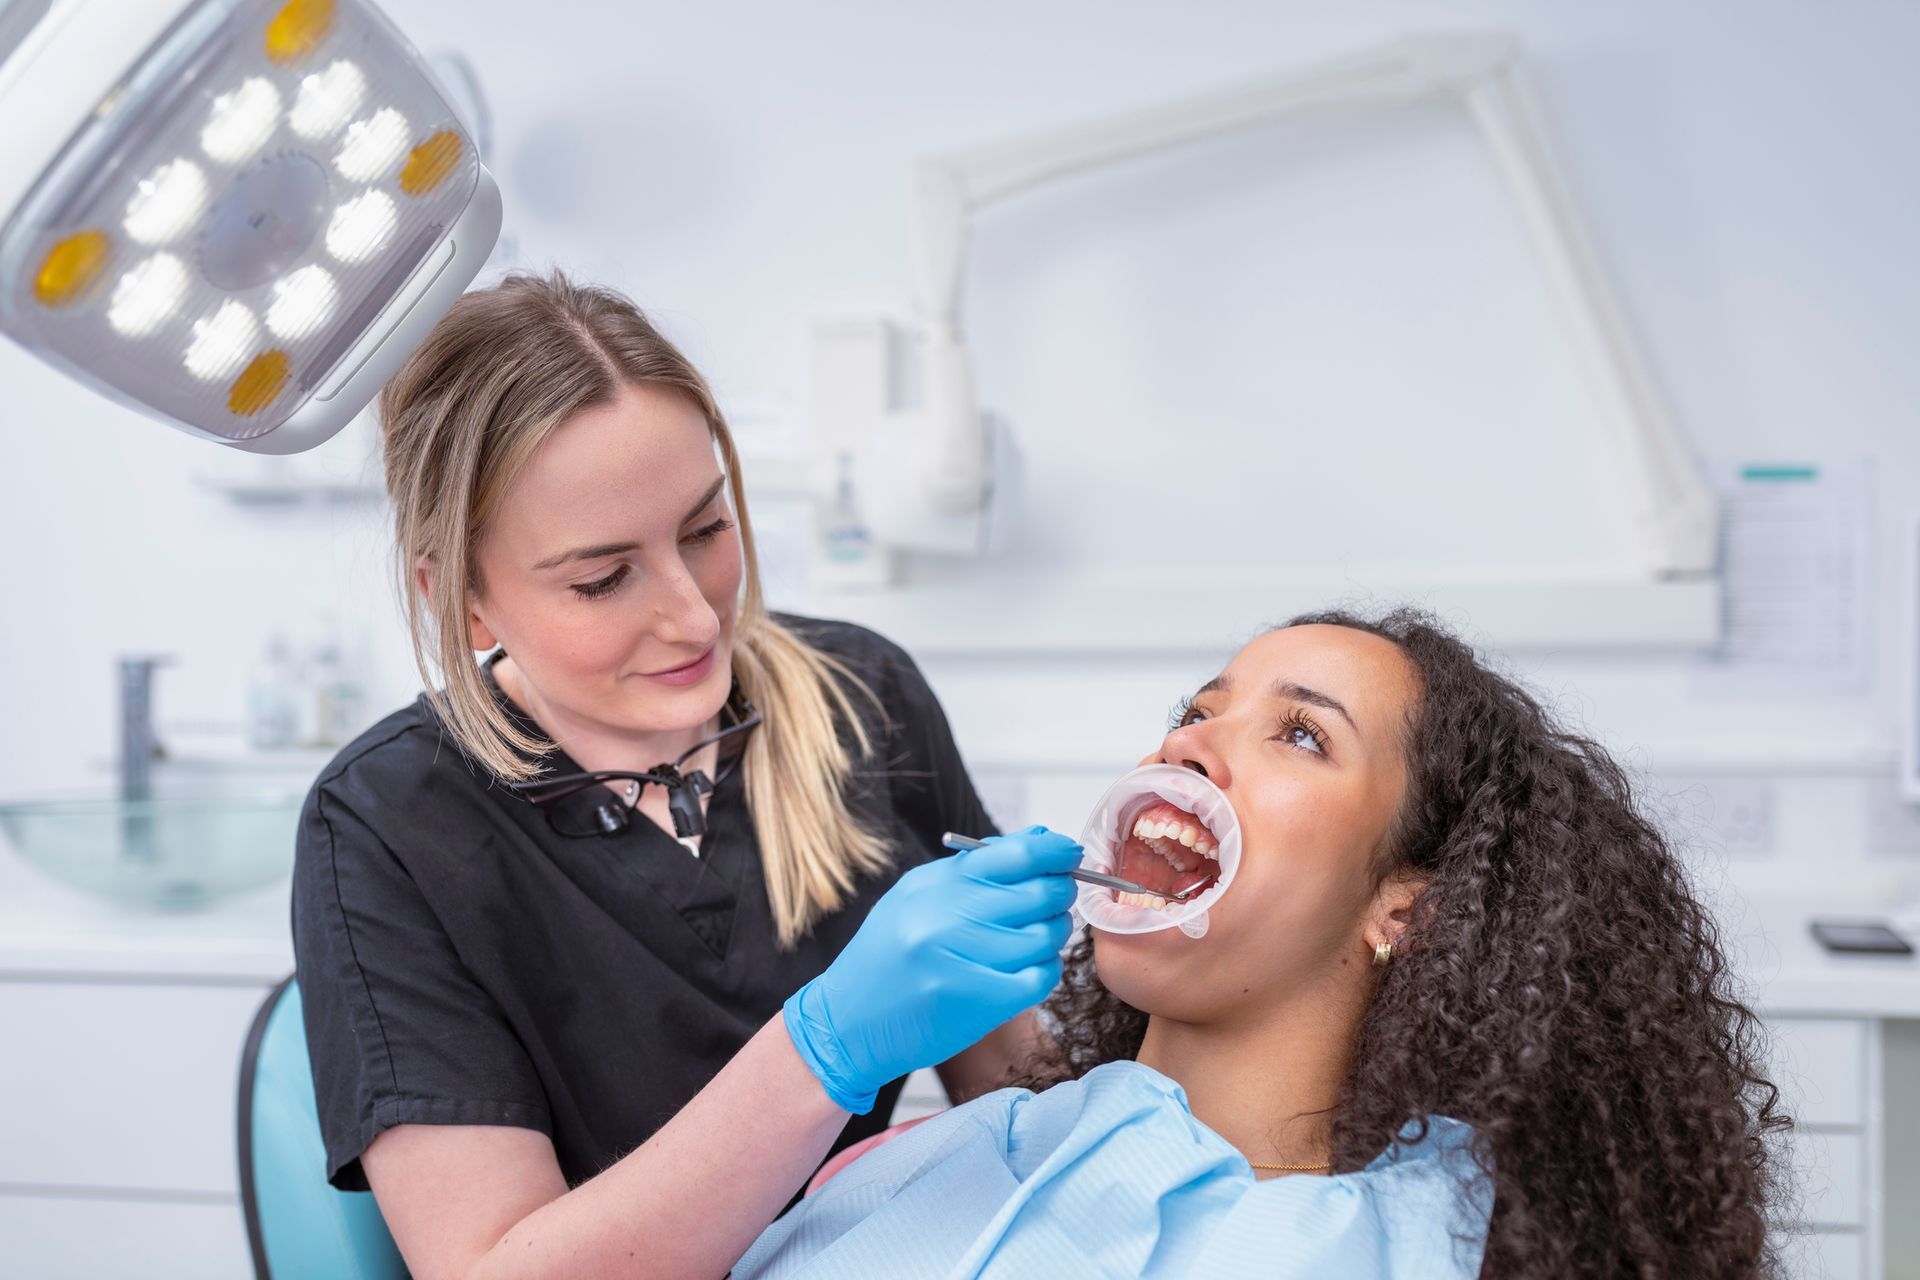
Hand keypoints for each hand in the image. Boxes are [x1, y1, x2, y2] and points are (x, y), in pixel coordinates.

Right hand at [782, 826, 1082, 1112]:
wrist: (845, 1024)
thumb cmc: (887, 957)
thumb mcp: (918, 896)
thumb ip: (977, 866)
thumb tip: (1040, 839)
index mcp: (935, 884)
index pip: (1017, 854)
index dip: (1056, 852)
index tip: (1069, 855)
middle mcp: (946, 917)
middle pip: (1040, 894)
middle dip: (1060, 894)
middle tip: (1056, 901)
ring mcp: (961, 961)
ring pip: (1045, 938)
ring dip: (1052, 936)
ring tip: (1035, 939)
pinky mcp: (976, 1003)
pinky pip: (1038, 978)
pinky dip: (1043, 972)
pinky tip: (1027, 971)